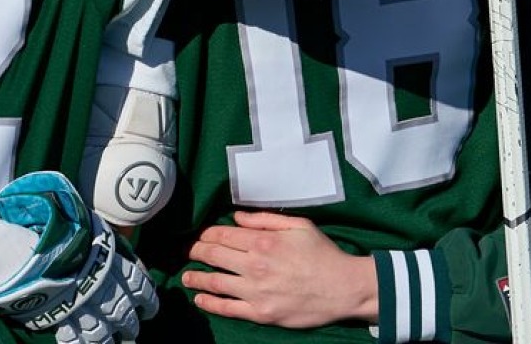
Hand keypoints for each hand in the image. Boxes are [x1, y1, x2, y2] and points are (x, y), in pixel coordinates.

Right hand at [0, 171, 157, 342]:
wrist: (34, 245)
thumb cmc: (63, 229)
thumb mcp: (91, 227)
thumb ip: (106, 240)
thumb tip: (119, 244)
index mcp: (114, 266)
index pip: (141, 287)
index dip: (148, 301)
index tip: (149, 309)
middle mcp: (104, 290)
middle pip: (125, 315)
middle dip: (130, 325)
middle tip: (132, 331)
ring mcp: (83, 307)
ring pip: (103, 333)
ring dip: (108, 340)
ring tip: (111, 343)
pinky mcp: (61, 319)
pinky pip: (74, 339)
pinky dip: (78, 343)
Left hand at [182, 212, 375, 328]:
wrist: (344, 288)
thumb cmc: (323, 254)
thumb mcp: (298, 226)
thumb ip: (264, 220)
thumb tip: (236, 218)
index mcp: (263, 242)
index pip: (222, 236)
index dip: (206, 235)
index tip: (201, 237)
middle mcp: (255, 265)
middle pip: (214, 256)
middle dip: (196, 252)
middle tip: (190, 253)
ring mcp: (256, 291)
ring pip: (215, 282)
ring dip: (196, 278)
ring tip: (186, 277)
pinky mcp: (261, 312)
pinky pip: (228, 308)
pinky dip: (209, 303)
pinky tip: (200, 299)